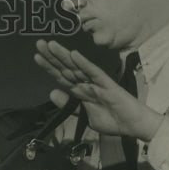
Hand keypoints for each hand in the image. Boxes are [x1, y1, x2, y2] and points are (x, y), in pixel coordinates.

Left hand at [33, 40, 163, 139]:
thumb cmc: (112, 120)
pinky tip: (73, 54)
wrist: (132, 126)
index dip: (49, 66)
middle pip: (66, 68)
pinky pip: (93, 73)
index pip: (62, 76)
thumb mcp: (85, 115)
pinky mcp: (107, 85)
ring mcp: (96, 82)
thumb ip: (69, 105)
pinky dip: (83, 63)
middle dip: (52, 56)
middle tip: (39, 43)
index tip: (36, 56)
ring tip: (50, 45)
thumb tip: (51, 93)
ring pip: (77, 67)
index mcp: (80, 90)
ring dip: (63, 56)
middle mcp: (86, 83)